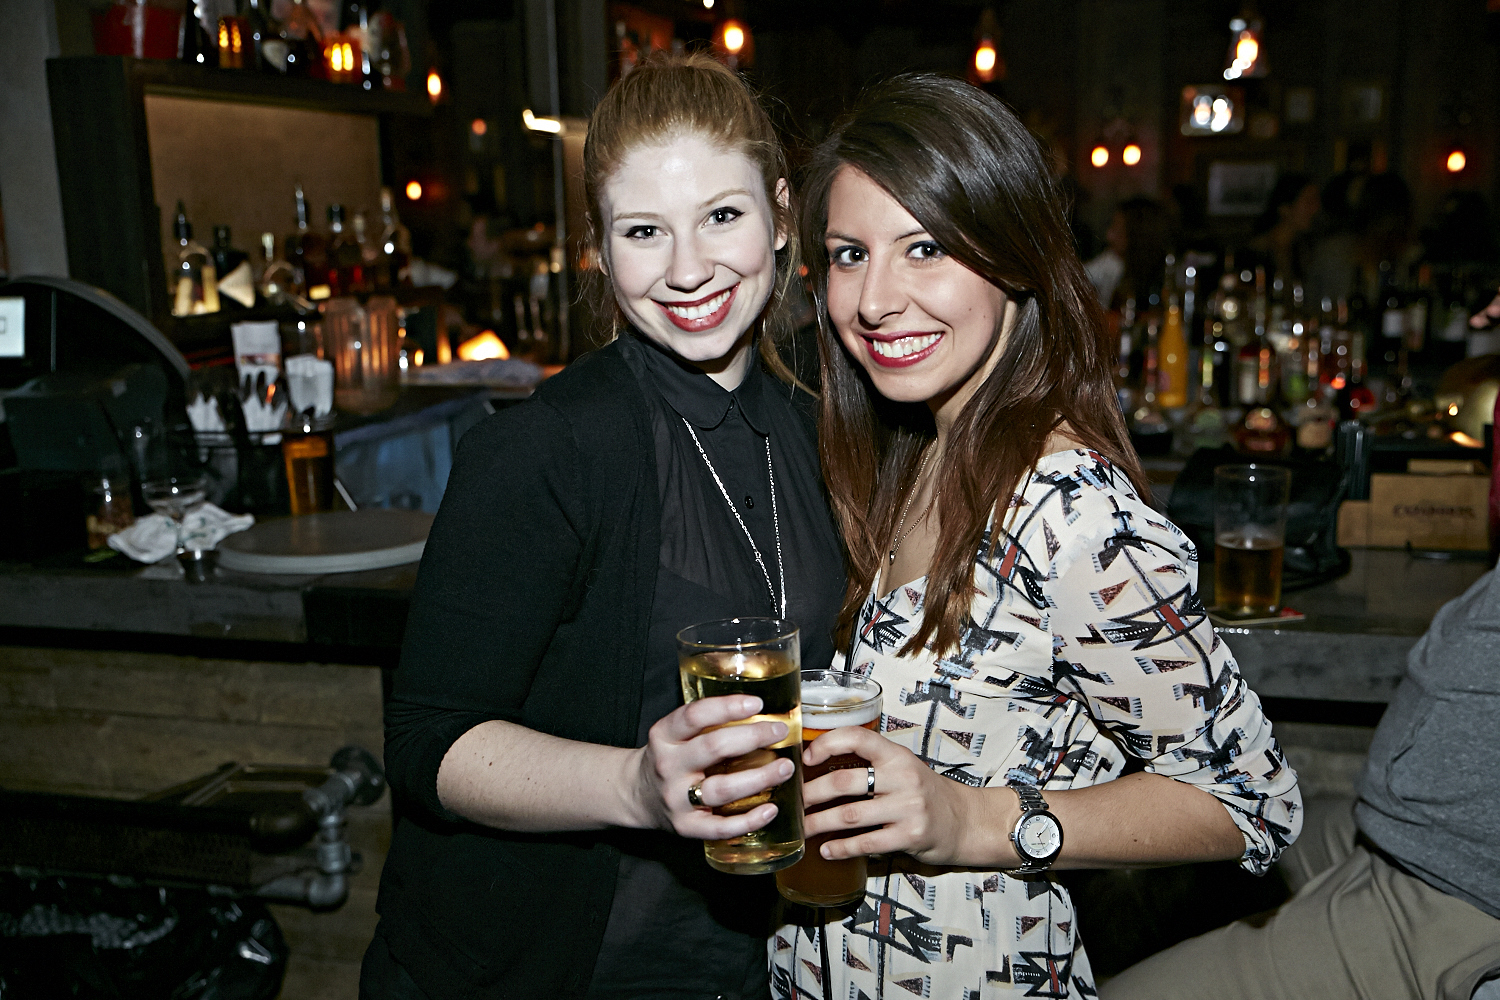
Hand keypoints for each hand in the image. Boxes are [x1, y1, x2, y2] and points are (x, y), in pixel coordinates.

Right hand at [634, 695, 795, 840]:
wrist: (638, 794)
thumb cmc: (669, 758)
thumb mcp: (675, 733)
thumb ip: (707, 723)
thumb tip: (761, 712)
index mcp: (664, 736)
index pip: (694, 716)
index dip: (727, 707)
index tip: (757, 704)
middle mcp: (668, 766)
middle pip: (713, 748)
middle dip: (752, 737)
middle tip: (779, 732)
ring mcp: (676, 799)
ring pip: (721, 788)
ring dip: (759, 778)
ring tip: (785, 768)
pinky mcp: (686, 827)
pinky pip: (720, 827)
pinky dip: (748, 820)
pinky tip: (771, 809)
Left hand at [801, 725, 1016, 867]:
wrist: (964, 821)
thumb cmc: (923, 793)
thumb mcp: (901, 768)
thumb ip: (869, 764)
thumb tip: (818, 767)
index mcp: (896, 754)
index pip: (857, 737)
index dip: (827, 744)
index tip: (806, 758)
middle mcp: (902, 777)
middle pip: (844, 781)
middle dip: (812, 794)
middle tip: (794, 803)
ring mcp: (908, 807)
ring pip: (850, 815)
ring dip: (819, 824)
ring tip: (803, 829)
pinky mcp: (910, 836)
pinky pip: (866, 843)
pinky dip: (842, 848)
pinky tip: (827, 850)